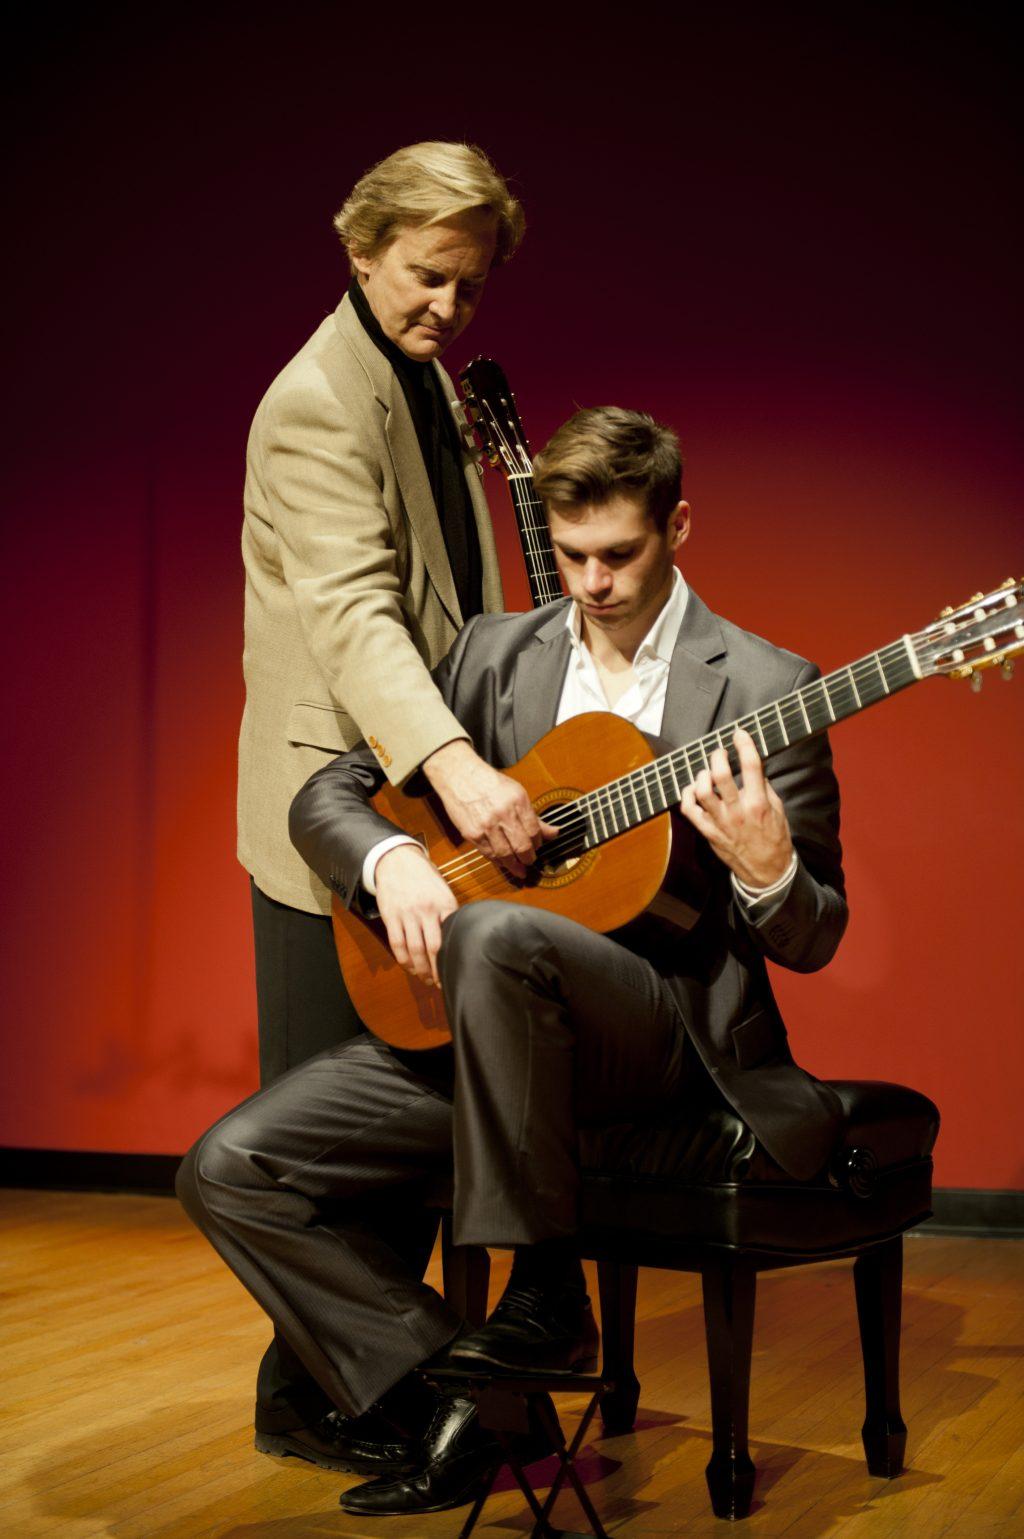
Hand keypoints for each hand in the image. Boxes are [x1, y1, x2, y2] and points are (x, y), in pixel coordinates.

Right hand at [374, 844, 457, 986]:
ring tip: (426, 979)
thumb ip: (449, 913)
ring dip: (420, 969)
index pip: (451, 937)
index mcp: (444, 904)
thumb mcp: (443, 890)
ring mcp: (407, 914)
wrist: (397, 860)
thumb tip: (457, 937)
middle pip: (434, 948)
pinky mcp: (391, 916)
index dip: (453, 958)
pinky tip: (409, 967)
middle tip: (440, 983)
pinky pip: (397, 944)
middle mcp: (426, 910)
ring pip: (414, 950)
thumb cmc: (424, 878)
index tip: (456, 972)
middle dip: (437, 970)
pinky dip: (403, 960)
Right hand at [422, 741, 558, 878]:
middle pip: (522, 846)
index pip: (534, 831)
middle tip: (530, 861)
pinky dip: (498, 860)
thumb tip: (555, 833)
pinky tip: (503, 862)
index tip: (537, 847)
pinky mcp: (472, 833)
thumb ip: (535, 816)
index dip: (538, 843)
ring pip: (506, 854)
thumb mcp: (517, 793)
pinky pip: (488, 853)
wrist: (460, 776)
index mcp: (518, 801)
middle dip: (529, 858)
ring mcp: (486, 825)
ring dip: (514, 865)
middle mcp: (503, 813)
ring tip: (519, 868)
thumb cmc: (490, 783)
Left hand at [680, 728, 793, 888]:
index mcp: (759, 804)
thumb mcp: (778, 810)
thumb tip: (752, 768)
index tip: (739, 734)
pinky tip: (693, 789)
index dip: (744, 745)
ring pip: (702, 791)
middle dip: (717, 756)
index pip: (751, 767)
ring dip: (702, 775)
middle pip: (721, 775)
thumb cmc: (774, 839)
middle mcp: (738, 812)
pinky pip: (689, 810)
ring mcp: (720, 822)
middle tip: (719, 752)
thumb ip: (764, 788)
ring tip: (707, 772)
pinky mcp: (708, 832)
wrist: (766, 871)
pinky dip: (686, 795)